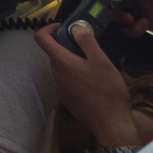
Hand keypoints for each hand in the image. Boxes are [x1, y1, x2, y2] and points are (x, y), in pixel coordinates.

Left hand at [35, 22, 139, 148]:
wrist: (111, 125)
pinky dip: (75, 73)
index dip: (48, 28)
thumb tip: (75, 27)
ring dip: (72, 60)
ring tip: (94, 63)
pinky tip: (94, 80)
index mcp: (62, 63)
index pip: (41, 39)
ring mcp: (61, 89)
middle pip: (53, 52)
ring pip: (61, 67)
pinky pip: (66, 80)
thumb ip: (87, 41)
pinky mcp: (68, 99)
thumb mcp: (101, 61)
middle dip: (66, 44)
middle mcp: (57, 75)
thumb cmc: (108, 92)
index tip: (64, 27)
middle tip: (87, 45)